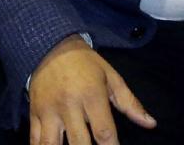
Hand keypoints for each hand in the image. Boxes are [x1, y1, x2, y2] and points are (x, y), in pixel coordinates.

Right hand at [28, 35, 154, 144]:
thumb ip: (130, 103)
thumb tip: (150, 123)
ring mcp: (49, 112)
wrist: (51, 48)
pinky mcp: (33, 115)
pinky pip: (34, 141)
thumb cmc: (87, 65)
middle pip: (79, 142)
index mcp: (92, 96)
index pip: (104, 130)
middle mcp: (69, 106)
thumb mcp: (112, 78)